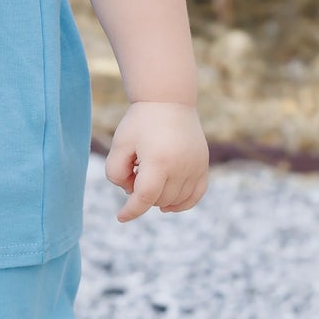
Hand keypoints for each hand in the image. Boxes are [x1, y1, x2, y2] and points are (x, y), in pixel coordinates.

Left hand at [106, 101, 208, 221]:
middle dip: (142, 193)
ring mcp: (195, 167)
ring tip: (149, 172)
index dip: (131, 210)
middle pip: (159, 200)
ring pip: (176, 200)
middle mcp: (181, 167)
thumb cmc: (140, 122)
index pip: (145, 198)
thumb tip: (131, 192)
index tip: (120, 217)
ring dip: (158, 196)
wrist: (169, 101)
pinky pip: (196, 195)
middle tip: (134, 170)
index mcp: (158, 161)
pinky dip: (182, 203)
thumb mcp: (119, 144)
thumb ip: (115, 172)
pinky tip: (167, 204)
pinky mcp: (203, 165)